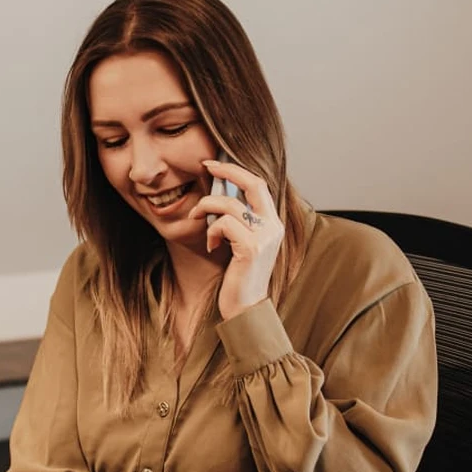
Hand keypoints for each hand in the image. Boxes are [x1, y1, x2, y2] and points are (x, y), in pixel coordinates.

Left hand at [191, 159, 284, 320]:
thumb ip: (238, 219)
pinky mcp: (252, 248)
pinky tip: (211, 246)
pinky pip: (223, 224)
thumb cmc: (239, 276)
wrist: (246, 307)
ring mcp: (265, 236)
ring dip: (206, 208)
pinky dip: (211, 231)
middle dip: (227, 170)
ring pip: (229, 204)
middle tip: (206, 167)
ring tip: (197, 219)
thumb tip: (218, 192)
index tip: (215, 164)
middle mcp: (274, 226)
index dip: (237, 170)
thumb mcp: (241, 242)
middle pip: (253, 183)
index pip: (259, 184)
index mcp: (273, 222)